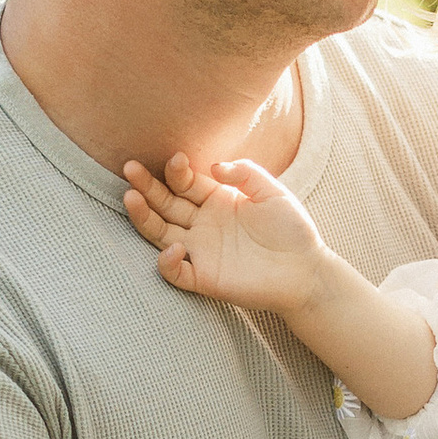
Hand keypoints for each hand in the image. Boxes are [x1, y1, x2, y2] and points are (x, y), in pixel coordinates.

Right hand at [124, 152, 333, 316]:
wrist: (308, 270)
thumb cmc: (291, 229)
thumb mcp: (271, 191)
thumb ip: (244, 172)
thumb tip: (212, 167)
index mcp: (216, 201)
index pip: (184, 183)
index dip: (176, 171)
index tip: (177, 160)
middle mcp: (202, 224)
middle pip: (165, 204)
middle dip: (146, 186)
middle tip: (130, 168)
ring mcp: (201, 252)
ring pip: (160, 233)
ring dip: (143, 217)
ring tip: (130, 197)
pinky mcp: (205, 278)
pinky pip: (176, 272)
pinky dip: (169, 262)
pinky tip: (175, 247)